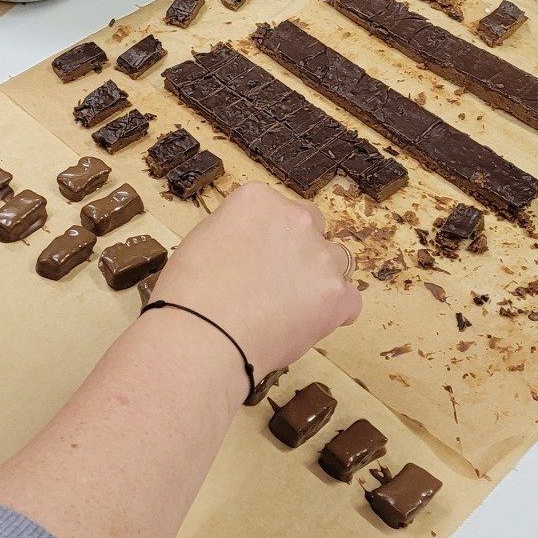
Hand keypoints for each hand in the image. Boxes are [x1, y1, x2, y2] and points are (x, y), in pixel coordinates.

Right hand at [149, 183, 361, 376]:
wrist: (204, 336)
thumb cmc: (189, 294)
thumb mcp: (202, 241)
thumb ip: (235, 233)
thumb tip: (248, 247)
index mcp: (258, 200)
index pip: (275, 208)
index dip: (265, 236)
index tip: (254, 256)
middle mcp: (296, 219)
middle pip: (311, 225)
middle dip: (298, 249)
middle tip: (274, 280)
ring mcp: (321, 257)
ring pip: (334, 262)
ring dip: (318, 278)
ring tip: (289, 307)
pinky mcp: (337, 296)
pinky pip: (349, 300)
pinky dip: (333, 312)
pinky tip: (308, 324)